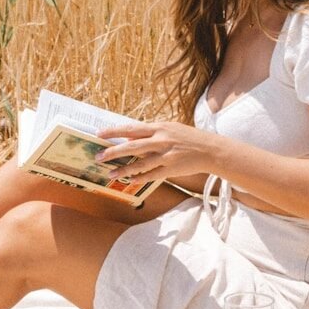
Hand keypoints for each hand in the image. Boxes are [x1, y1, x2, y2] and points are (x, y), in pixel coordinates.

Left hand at [95, 121, 217, 186]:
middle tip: (98, 156)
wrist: (210, 149)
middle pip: (132, 146)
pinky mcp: (171, 169)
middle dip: (113, 152)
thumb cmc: (188, 137)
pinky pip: (151, 175)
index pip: (132, 128)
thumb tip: (130, 138)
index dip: (114, 131)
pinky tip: (129, 180)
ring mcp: (166, 156)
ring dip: (123, 169)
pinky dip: (139, 178)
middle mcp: (161, 140)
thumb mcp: (169, 128)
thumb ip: (150, 133)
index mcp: (159, 128)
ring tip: (110, 173)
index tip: (99, 134)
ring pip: (140, 164)